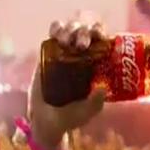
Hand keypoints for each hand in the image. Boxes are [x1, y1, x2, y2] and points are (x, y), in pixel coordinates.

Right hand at [27, 20, 107, 148]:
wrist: (47, 121)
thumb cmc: (72, 116)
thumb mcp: (88, 111)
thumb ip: (95, 102)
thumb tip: (102, 88)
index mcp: (97, 65)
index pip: (102, 40)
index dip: (100, 32)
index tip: (98, 36)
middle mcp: (83, 55)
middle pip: (87, 31)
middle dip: (85, 31)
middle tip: (81, 45)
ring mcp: (65, 52)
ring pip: (71, 28)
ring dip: (70, 28)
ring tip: (66, 41)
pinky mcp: (48, 53)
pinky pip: (54, 34)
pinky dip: (56, 28)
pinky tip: (56, 34)